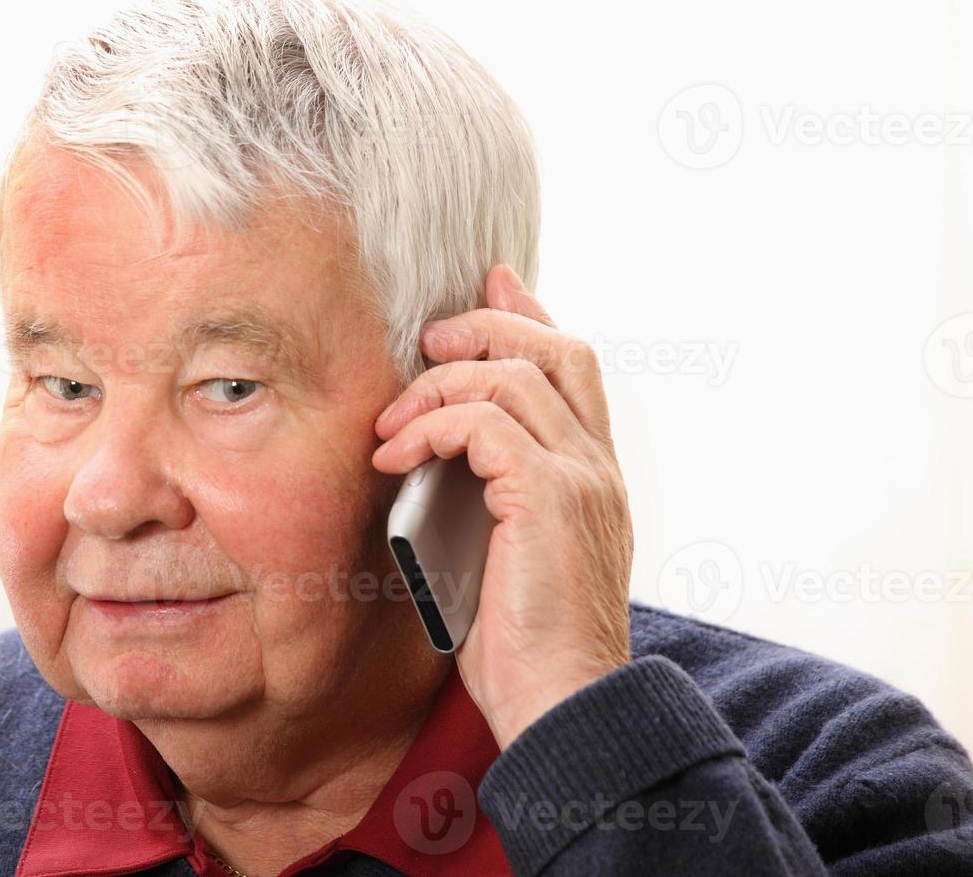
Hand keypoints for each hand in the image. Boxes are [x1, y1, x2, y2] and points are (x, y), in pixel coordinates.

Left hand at [371, 264, 633, 750]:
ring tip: (390, 425)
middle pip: (554, 348)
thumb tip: (434, 468)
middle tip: (426, 340)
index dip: (530, 314)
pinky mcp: (548, 499)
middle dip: (484, 326)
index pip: (574, 365)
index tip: (489, 281)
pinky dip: (430, 427)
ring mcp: (580, 478)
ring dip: (436, 387)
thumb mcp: (503, 556)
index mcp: (592, 475)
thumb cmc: (524, 647)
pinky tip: (394, 455)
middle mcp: (597, 466)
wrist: (561, 706)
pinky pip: (484, 425)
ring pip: (511, 377)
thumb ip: (488, 499)